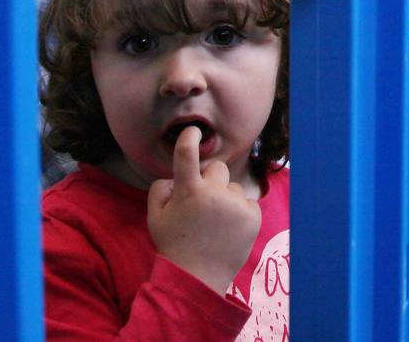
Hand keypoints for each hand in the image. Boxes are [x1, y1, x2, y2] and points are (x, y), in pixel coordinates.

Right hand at [148, 126, 261, 292]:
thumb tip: (175, 175)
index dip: (189, 138)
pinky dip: (238, 211)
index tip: (193, 130)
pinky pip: (246, 201)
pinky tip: (227, 228)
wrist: (198, 277)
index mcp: (188, 191)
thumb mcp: (155, 217)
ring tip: (214, 223)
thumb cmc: (174, 245)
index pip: (187, 155)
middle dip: (210, 179)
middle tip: (201, 202)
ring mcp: (236, 205)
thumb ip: (160, 189)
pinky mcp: (253, 216)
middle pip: (217, 168)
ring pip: (232, 186)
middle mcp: (214, 194)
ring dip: (225, 197)